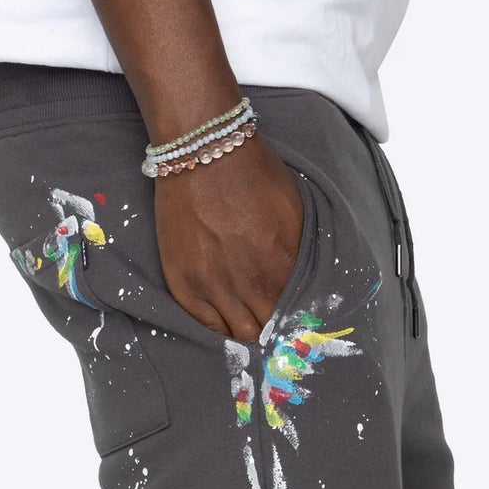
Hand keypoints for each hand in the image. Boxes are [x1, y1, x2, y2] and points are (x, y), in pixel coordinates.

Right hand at [154, 139, 304, 342]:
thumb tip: (302, 282)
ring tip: (247, 315)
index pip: (295, 315)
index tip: (292, 316)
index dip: (294, 318)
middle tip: (269, 317)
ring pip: (239, 334)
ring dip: (247, 329)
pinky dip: (219, 325)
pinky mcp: (185, 286)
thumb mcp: (293, 211)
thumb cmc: (252, 174)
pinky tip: (225, 313)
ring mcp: (215, 288)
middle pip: (268, 330)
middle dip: (272, 326)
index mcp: (282, 267)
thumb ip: (298, 253)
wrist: (203, 154)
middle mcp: (250, 285)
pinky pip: (207, 326)